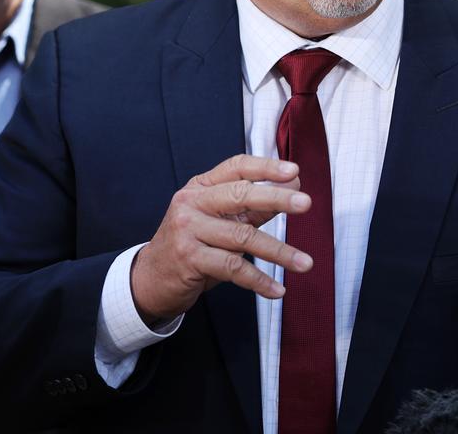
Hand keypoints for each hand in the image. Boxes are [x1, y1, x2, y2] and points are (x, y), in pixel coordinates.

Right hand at [130, 155, 313, 322]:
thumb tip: (293, 188)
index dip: (266, 167)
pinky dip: (259, 280)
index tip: (294, 171)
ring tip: (305, 262)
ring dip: (278, 252)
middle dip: (277, 199)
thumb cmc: (192, 245)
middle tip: (306, 203)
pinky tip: (277, 290)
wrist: (150, 278)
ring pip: (242, 237)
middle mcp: (191, 202)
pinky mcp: (189, 258)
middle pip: (240, 195)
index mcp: (200, 186)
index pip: (236, 167)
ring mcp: (188, 230)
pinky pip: (233, 268)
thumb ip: (253, 206)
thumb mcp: (219, 220)